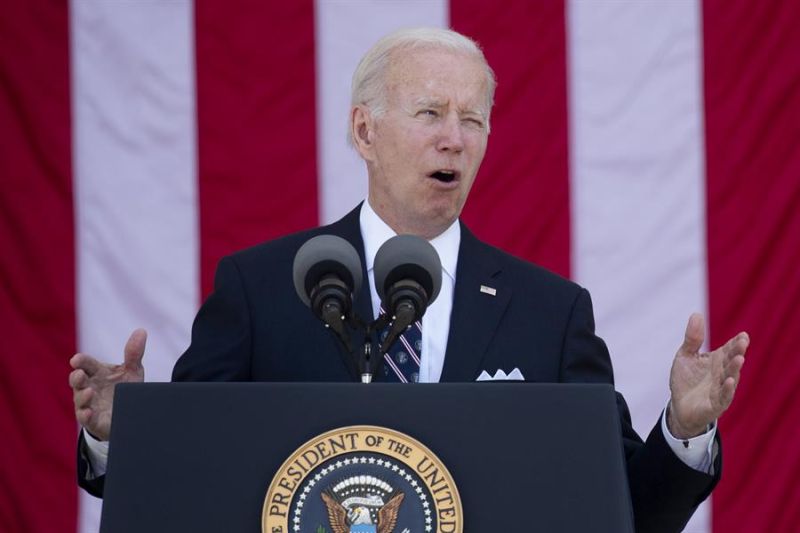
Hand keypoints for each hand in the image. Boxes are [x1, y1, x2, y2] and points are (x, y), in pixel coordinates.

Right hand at [69, 329, 146, 440]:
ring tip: (89, 391)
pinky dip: (85, 415)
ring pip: (80, 399)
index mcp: (97, 373)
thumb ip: (134, 353)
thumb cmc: (124, 389)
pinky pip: (85, 418)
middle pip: (77, 381)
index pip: (86, 364)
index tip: (77, 359)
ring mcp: (89, 404)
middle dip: (76, 377)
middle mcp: (89, 387)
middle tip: (79, 374)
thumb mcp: (132, 371)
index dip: (81, 361)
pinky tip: (89, 411)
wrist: (128, 413)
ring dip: (82, 396)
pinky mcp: (93, 420)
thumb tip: (141, 330)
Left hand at [668, 313, 747, 438]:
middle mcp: (722, 374)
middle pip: (731, 362)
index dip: (736, 343)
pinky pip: (723, 397)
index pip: (729, 349)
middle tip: (742, 343)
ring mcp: (720, 390)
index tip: (743, 335)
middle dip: (737, 352)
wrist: (679, 406)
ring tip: (739, 358)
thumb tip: (696, 314)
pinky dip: (727, 389)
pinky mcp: (715, 405)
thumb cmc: (686, 380)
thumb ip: (692, 338)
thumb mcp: (685, 356)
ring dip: (734, 369)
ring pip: (730, 378)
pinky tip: (729, 380)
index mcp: (717, 361)